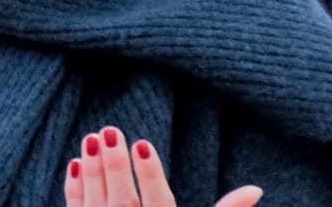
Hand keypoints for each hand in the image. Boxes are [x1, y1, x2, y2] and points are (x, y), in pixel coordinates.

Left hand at [64, 126, 262, 206]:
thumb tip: (256, 190)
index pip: (158, 204)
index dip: (150, 175)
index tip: (141, 143)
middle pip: (123, 202)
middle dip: (115, 167)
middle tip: (108, 131)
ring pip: (96, 205)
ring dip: (93, 172)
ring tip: (91, 137)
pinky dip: (75, 190)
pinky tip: (75, 163)